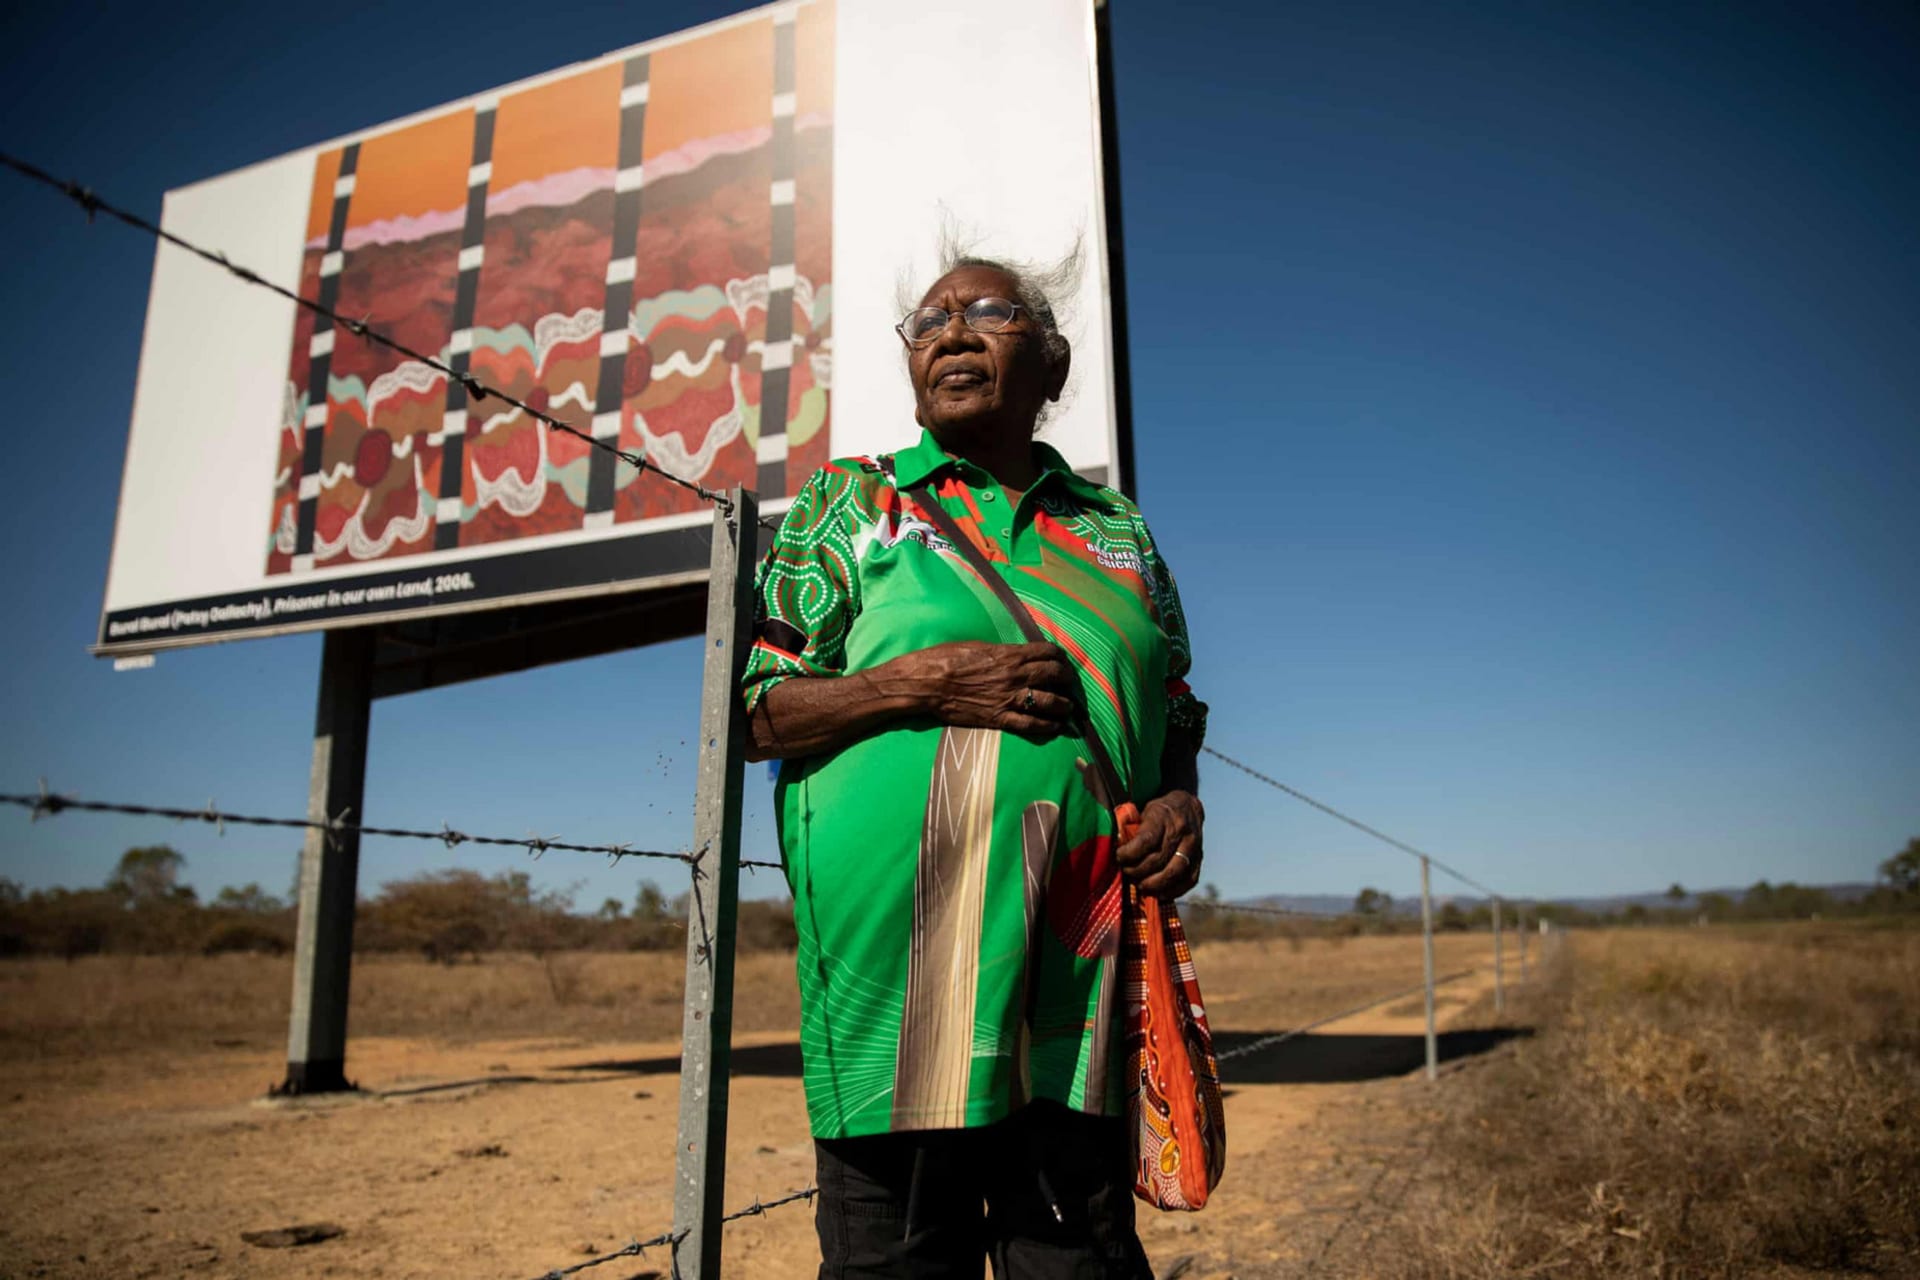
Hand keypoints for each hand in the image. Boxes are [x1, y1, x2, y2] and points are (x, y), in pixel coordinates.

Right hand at [905, 641, 1080, 736]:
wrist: (929, 683)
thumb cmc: (947, 659)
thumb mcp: (978, 646)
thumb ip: (1002, 651)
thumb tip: (1016, 654)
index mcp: (1010, 654)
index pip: (1048, 652)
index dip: (1061, 657)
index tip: (1063, 662)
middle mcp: (1016, 675)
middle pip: (1056, 675)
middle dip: (1069, 680)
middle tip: (1071, 685)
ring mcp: (1009, 698)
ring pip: (1050, 702)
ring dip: (1065, 705)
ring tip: (1069, 709)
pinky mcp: (999, 718)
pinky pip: (1031, 725)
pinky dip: (1048, 726)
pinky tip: (1057, 727)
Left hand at [1116, 791, 1203, 898]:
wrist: (1187, 807)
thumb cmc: (1158, 813)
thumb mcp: (1143, 812)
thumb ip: (1132, 829)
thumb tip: (1116, 849)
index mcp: (1163, 817)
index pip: (1146, 841)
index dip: (1130, 854)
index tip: (1119, 857)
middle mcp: (1181, 832)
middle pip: (1158, 860)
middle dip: (1138, 871)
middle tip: (1127, 873)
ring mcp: (1193, 846)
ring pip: (1174, 872)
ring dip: (1154, 884)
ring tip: (1141, 886)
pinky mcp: (1200, 859)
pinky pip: (1189, 880)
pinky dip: (1173, 891)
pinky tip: (1159, 893)